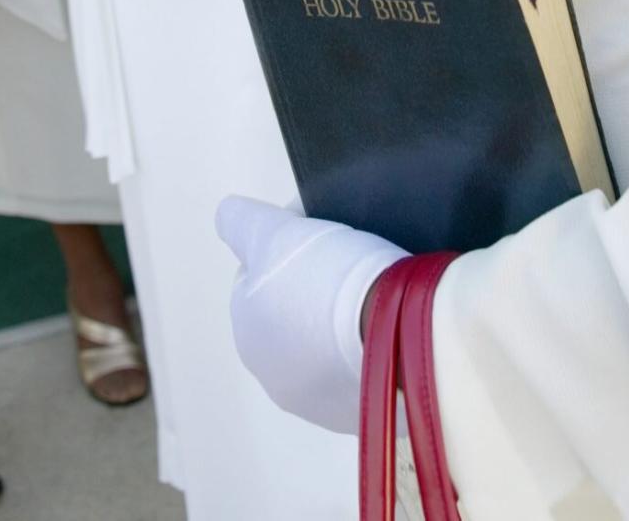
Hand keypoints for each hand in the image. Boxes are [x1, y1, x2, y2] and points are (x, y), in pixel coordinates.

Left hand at [215, 195, 406, 432]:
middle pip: (292, 313)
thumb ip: (240, 222)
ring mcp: (321, 402)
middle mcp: (276, 377)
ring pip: (326, 342)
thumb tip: (229, 216)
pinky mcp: (365, 411)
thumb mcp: (271, 230)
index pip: (260, 278)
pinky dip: (367, 344)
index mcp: (249, 334)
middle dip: (309, 286)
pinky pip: (361, 365)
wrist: (399, 327)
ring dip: (338, 318)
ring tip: (370, 288)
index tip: (316, 231)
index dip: (285, 247)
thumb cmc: (328, 278)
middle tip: (345, 257)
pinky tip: (385, 319)